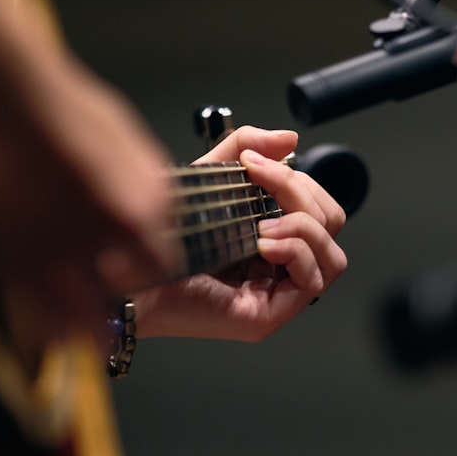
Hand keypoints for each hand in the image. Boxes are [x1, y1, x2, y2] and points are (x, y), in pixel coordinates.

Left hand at [133, 126, 346, 340]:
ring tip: (262, 224)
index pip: (319, 209)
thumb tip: (290, 139)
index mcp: (270, 240)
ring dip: (304, 228)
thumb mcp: (207, 178)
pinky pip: (312, 281)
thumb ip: (244, 148)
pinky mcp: (266, 316)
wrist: (124, 272)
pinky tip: (262, 242)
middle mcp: (278, 270)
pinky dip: (294, 252)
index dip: (299, 181)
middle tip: (263, 185)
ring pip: (332, 257)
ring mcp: (275, 296)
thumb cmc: (157, 235)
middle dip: (304, 196)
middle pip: (332, 227)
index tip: (256, 164)